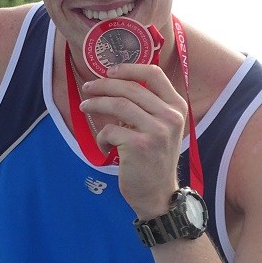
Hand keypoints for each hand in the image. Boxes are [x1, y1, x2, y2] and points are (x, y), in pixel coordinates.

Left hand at [80, 63, 185, 217]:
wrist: (159, 194)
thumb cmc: (155, 159)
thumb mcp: (162, 128)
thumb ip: (148, 106)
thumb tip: (116, 82)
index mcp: (177, 107)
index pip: (155, 74)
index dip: (129, 68)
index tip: (110, 71)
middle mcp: (170, 116)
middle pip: (131, 88)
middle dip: (104, 85)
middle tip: (88, 88)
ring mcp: (157, 131)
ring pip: (118, 104)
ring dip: (96, 103)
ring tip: (85, 107)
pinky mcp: (139, 145)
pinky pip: (110, 130)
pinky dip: (102, 137)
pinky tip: (105, 146)